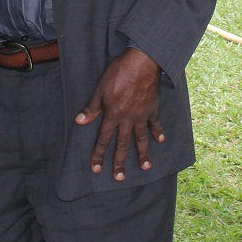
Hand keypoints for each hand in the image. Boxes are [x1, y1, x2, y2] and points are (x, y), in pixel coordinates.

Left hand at [75, 47, 163, 180]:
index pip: (103, 139)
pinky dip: (158, 131)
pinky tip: (161, 140)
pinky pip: (155, 123)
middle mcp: (127, 119)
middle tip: (119, 178)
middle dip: (120, 162)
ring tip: (146, 167)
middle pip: (122, 144)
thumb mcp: (100, 88)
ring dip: (143, 153)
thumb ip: (92, 107)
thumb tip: (80, 121)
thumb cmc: (119, 73)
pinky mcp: (152, 108)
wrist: (142, 62)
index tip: (97, 169)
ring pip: (141, 138)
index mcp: (113, 115)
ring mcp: (141, 115)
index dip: (99, 154)